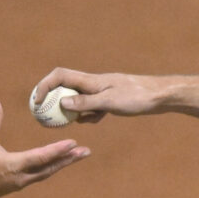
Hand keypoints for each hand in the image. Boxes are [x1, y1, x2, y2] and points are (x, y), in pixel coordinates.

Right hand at [0, 98, 89, 197]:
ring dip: (63, 164)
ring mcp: (21, 183)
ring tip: (78, 155)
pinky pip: (40, 175)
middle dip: (69, 159)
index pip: (41, 157)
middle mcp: (21, 177)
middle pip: (50, 167)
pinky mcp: (19, 185)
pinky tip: (59, 162)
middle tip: (86, 151)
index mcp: (14, 165)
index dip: (58, 150)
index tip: (73, 143)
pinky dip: (52, 167)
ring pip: (47, 172)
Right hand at [31, 68, 162, 121]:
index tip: (36, 102)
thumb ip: (86, 103)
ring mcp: (103, 91)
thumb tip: (62, 103)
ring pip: (79, 98)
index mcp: (91, 80)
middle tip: (45, 115)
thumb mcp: (110, 102)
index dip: (44, 86)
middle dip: (54, 99)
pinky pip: (94, 106)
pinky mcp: (111, 99)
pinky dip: (90, 114)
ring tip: (72, 121)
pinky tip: (95, 121)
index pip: (60, 76)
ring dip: (73, 109)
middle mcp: (94, 83)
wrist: (162, 96)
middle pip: (66, 87)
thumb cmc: (138, 97)